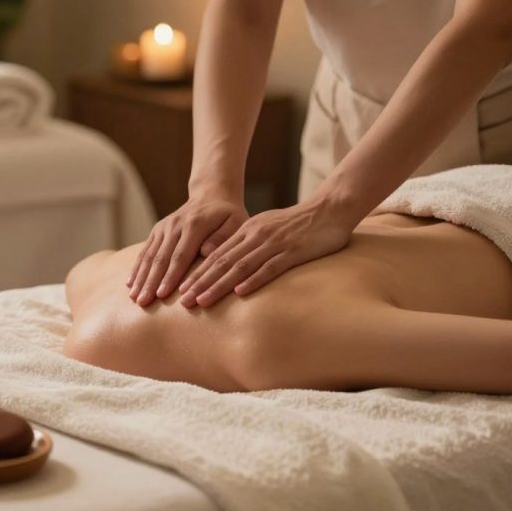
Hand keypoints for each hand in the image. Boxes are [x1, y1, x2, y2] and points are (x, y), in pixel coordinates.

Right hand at [127, 198, 247, 305]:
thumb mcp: (236, 222)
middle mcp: (175, 225)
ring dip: (140, 278)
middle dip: (150, 282)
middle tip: (142, 302)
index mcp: (194, 225)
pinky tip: (129, 284)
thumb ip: (223, 237)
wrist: (211, 194)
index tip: (162, 296)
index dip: (170, 276)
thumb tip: (206, 252)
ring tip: (134, 298)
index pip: (180, 255)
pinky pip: (144, 250)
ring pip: (148, 255)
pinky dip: (137, 268)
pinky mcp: (157, 230)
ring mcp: (164, 227)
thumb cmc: (228, 214)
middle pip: (160, 258)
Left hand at [178, 197, 356, 307]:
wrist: (330, 209)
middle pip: (222, 262)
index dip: (198, 273)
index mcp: (247, 231)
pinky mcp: (293, 251)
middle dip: (200, 283)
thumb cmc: (300, 224)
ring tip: (202, 301)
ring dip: (218, 285)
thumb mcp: (268, 230)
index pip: (217, 255)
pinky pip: (270, 267)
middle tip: (183, 302)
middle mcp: (255, 236)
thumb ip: (250, 245)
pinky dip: (253, 280)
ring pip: (240, 266)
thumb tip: (233, 267)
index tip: (181, 290)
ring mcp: (273, 243)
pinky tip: (240, 293)